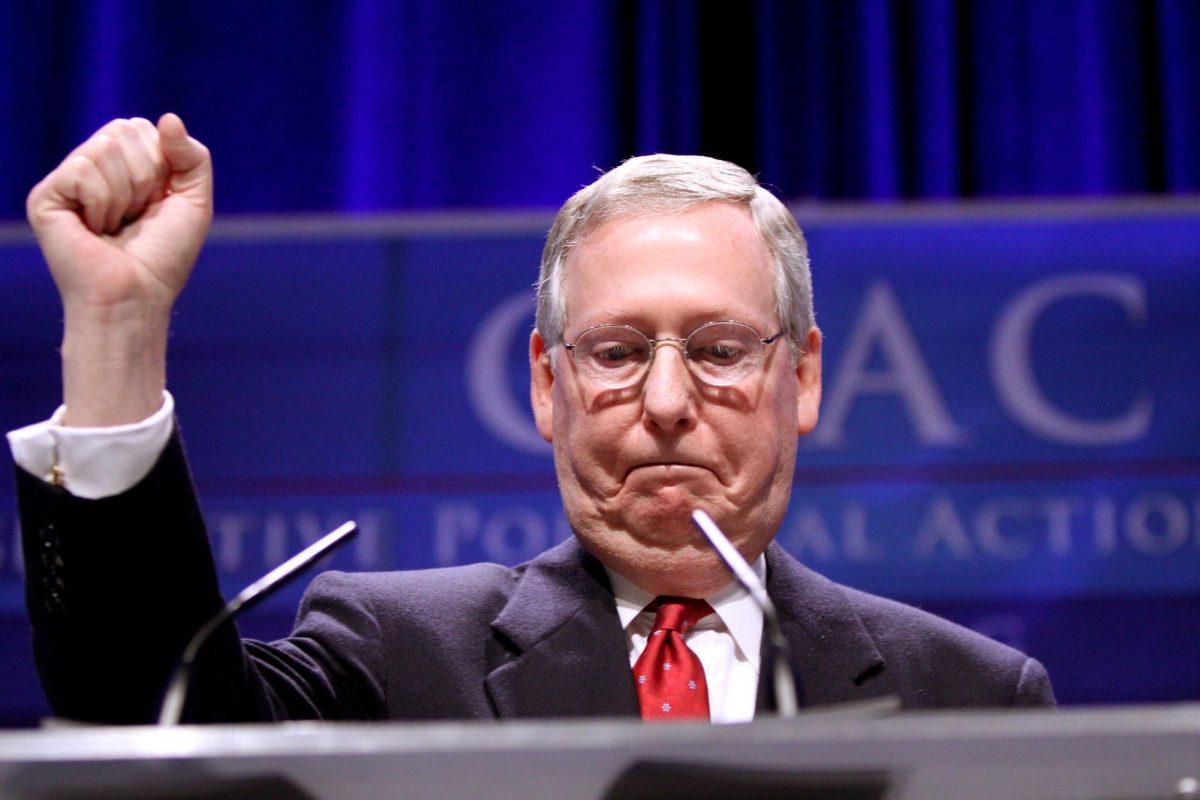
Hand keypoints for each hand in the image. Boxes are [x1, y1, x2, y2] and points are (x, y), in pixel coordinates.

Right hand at [26, 114, 213, 425]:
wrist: (136, 296)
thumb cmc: (163, 257)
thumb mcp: (194, 202)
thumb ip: (193, 157)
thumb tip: (168, 118)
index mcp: (123, 165)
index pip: (143, 128)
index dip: (162, 167)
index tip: (156, 204)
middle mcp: (91, 167)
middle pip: (124, 130)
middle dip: (145, 177)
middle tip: (135, 216)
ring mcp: (66, 181)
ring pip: (104, 148)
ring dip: (125, 195)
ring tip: (114, 226)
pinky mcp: (45, 196)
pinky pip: (83, 170)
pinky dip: (101, 203)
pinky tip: (94, 229)